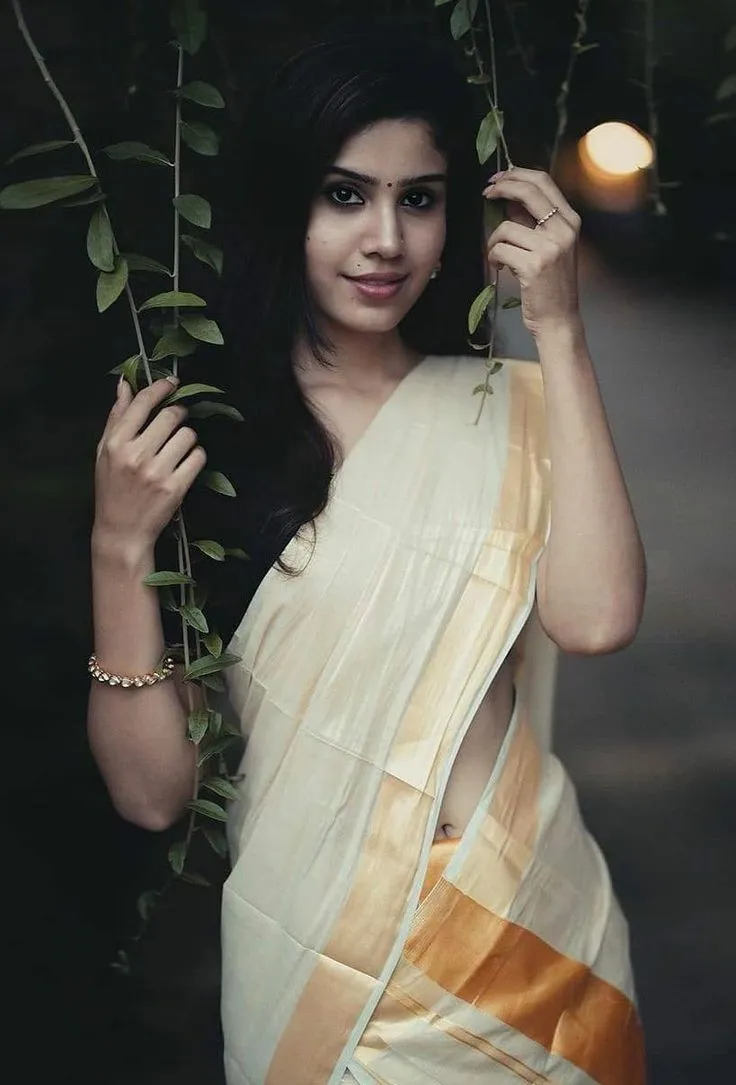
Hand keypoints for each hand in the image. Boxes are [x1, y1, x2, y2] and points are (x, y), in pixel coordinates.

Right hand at [93, 376, 206, 554]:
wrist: (121, 532)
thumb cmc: (111, 490)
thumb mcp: (104, 452)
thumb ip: (116, 418)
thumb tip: (124, 384)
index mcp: (116, 443)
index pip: (142, 404)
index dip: (160, 388)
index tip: (171, 383)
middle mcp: (136, 455)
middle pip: (171, 416)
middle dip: (178, 414)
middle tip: (177, 420)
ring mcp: (157, 472)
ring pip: (188, 435)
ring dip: (187, 438)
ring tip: (178, 447)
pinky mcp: (176, 488)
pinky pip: (198, 457)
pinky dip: (196, 457)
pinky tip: (186, 463)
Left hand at [482, 167, 581, 338]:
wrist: (559, 319)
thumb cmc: (550, 285)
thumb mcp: (549, 247)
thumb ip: (532, 222)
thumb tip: (508, 199)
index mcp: (570, 221)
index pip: (544, 182)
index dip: (517, 174)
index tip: (498, 178)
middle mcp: (564, 230)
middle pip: (527, 191)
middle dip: (501, 187)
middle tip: (486, 193)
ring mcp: (550, 247)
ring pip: (506, 227)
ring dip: (494, 241)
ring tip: (498, 256)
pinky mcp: (534, 265)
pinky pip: (500, 249)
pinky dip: (494, 257)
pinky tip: (500, 268)